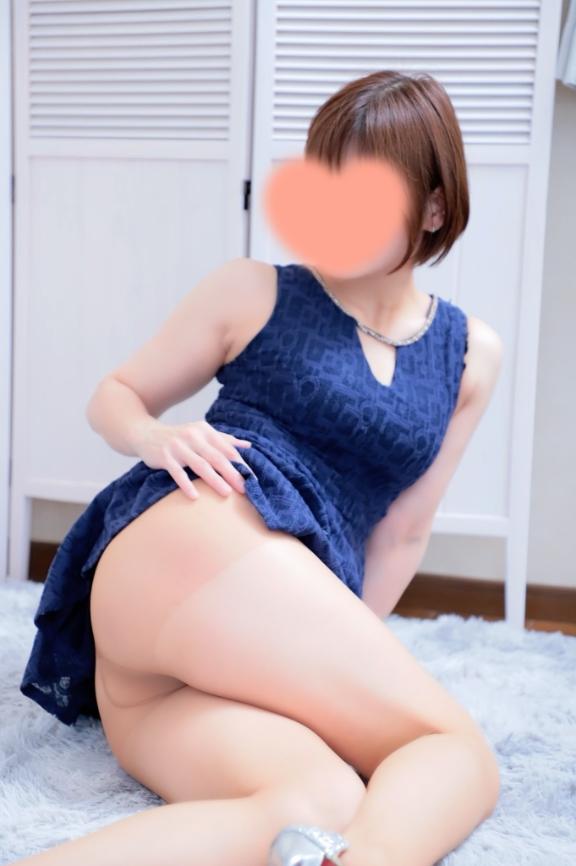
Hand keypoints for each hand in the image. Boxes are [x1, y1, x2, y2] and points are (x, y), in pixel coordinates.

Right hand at [134, 418, 252, 499]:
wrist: (145, 433)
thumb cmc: (178, 437)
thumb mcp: (200, 433)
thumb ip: (223, 439)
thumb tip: (247, 445)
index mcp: (204, 430)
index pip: (227, 448)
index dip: (240, 463)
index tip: (252, 478)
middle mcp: (193, 435)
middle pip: (216, 457)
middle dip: (232, 473)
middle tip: (244, 488)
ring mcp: (177, 446)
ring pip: (200, 465)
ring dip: (214, 480)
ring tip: (226, 493)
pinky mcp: (164, 456)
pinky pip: (177, 473)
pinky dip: (186, 484)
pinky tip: (195, 496)